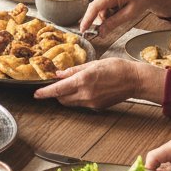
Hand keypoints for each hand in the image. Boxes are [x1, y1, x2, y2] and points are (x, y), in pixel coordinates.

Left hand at [33, 57, 163, 108]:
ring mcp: (92, 103)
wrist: (134, 80)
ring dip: (67, 96)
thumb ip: (74, 70)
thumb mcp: (93, 64)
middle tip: (57, 84)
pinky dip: (78, 97)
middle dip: (56, 93)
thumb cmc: (116, 68)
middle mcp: (86, 94)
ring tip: (73, 85)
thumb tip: (59, 74)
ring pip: (71, 103)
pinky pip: (81, 104)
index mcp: (83, 80)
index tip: (36, 94)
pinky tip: (87, 88)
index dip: (45, 93)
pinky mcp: (97, 107)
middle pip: (62, 98)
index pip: (58, 89)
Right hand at [78, 0, 170, 36]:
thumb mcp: (129, 14)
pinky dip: (109, 10)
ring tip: (121, 13)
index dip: (87, 19)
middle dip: (102, 19)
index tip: (82, 30)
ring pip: (100, 8)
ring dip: (107, 15)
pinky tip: (119, 9)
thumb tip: (100, 33)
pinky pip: (103, 4)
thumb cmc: (142, 1)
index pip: (94, 7)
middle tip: (111, 26)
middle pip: (97, 9)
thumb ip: (113, 23)